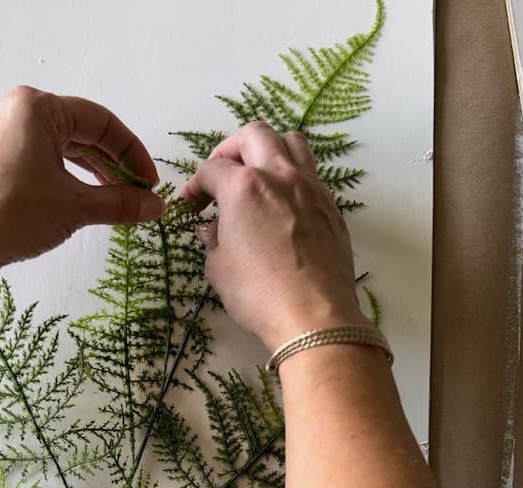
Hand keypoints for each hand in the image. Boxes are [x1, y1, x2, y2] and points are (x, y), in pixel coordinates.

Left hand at [0, 86, 164, 290]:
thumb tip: (154, 206)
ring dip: (96, 176)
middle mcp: (20, 114)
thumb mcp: (73, 207)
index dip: (132, 153)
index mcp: (38, 108)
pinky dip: (72, 182)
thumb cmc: (8, 213)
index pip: (101, 122)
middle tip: (139, 195)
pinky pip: (48, 164)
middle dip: (115, 166)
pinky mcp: (1, 163)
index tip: (150, 183)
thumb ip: (119, 203)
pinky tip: (89, 203)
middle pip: (85, 134)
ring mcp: (8, 138)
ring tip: (119, 203)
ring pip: (66, 150)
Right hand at [180, 122, 368, 351]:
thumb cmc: (259, 294)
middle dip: (230, 149)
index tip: (191, 203)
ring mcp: (311, 189)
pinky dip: (293, 178)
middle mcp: (280, 176)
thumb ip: (214, 240)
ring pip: (291, 142)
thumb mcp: (219, 268)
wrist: (313, 316)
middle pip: (254, 135)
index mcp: (244, 187)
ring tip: (258, 173)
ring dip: (269, 149)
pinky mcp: (331, 208)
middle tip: (221, 174)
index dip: (196, 184)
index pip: (212, 169)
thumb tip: (214, 230)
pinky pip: (312, 175)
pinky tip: (284, 204)